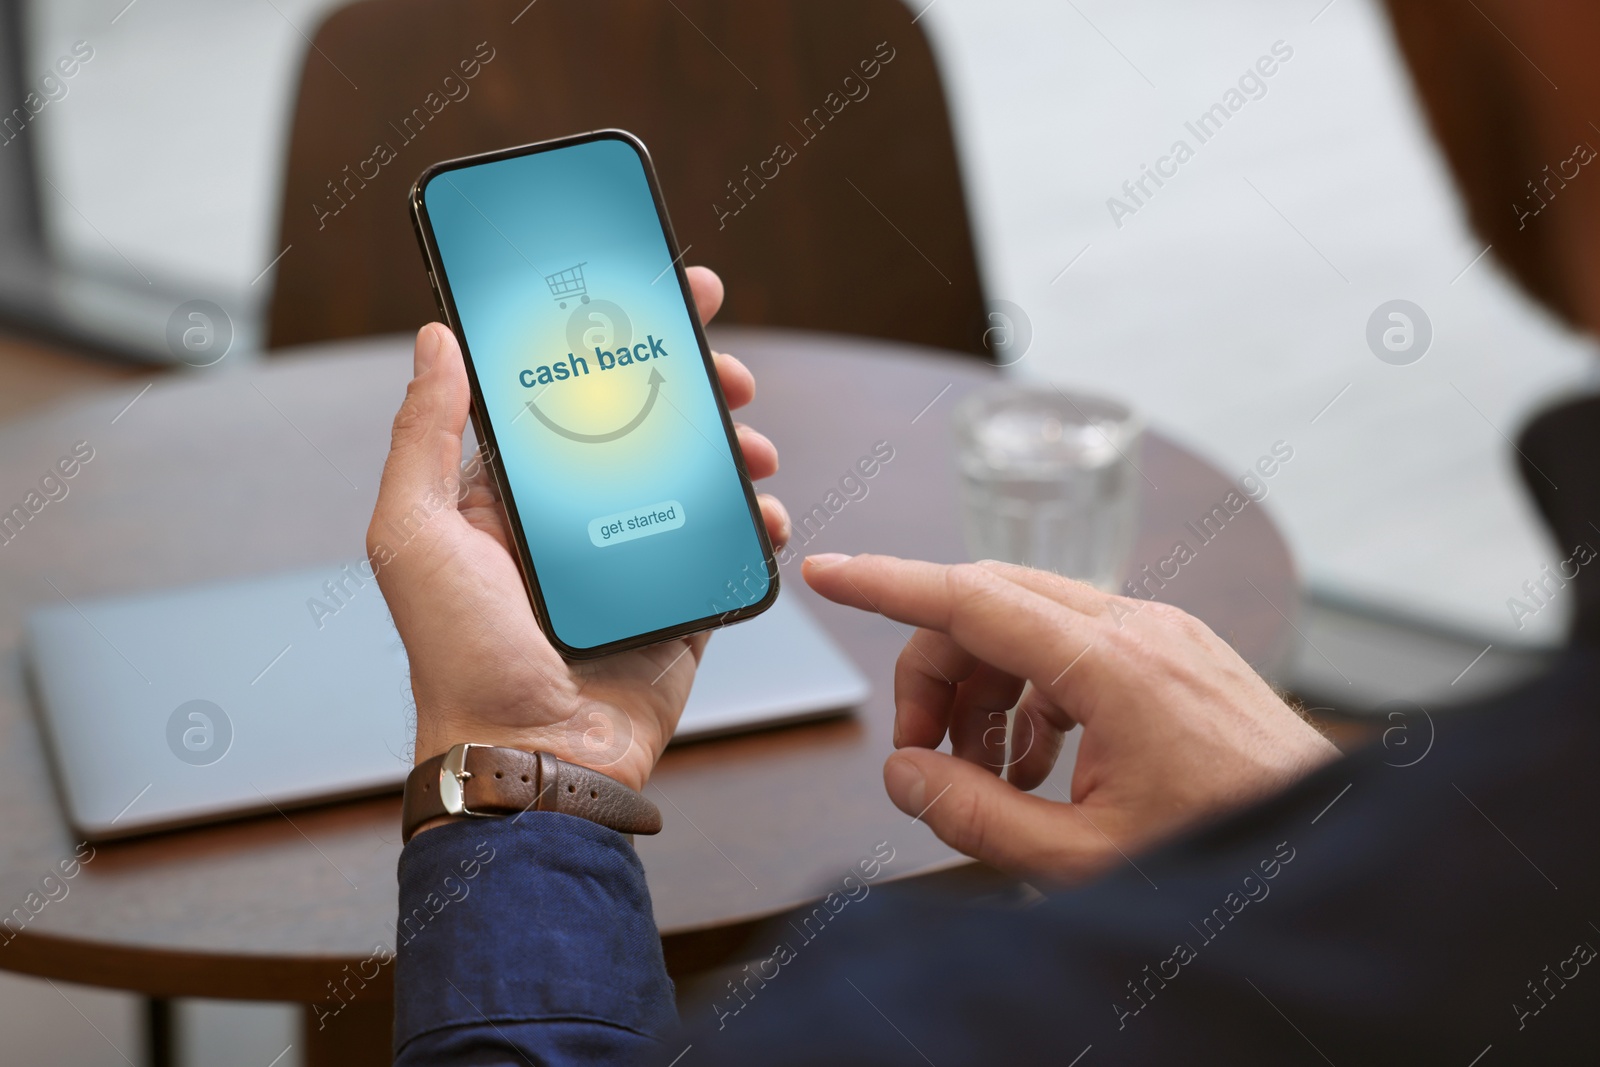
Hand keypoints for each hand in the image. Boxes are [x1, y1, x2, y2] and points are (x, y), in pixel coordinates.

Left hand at [369, 267, 789, 795]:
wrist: (531, 761)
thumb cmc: (460, 659)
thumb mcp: (416, 534)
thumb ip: (424, 436)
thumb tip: (435, 340)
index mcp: (511, 493)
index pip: (565, 392)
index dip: (610, 338)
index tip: (651, 292)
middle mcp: (573, 519)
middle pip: (645, 425)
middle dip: (693, 385)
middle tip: (725, 370)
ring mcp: (631, 560)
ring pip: (695, 478)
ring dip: (733, 450)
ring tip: (751, 450)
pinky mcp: (677, 602)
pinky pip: (726, 547)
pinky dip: (755, 524)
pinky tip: (764, 514)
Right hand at [802, 554, 1337, 882]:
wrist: (1332, 851)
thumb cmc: (1227, 850)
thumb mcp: (1082, 857)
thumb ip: (975, 814)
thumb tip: (903, 774)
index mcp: (1114, 665)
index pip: (970, 599)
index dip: (886, 584)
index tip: (828, 572)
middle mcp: (1138, 628)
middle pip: (989, 607)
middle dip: (934, 672)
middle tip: (920, 758)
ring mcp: (1161, 634)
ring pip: (1028, 625)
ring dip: (982, 690)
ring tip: (983, 775)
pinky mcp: (1174, 653)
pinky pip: (1073, 648)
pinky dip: (1032, 695)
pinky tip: (1036, 766)